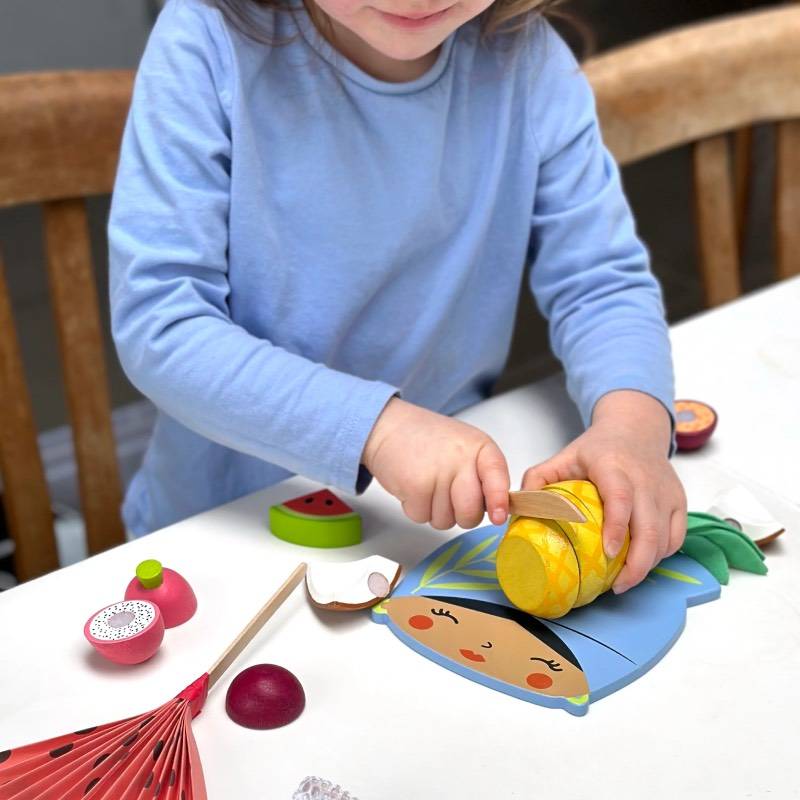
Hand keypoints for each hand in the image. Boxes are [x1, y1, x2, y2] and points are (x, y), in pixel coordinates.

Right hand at [362, 398, 509, 529]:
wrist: (389, 427)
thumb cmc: (428, 440)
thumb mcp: (465, 448)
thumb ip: (483, 475)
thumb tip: (496, 510)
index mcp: (478, 446)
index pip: (497, 476)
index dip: (498, 500)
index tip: (498, 517)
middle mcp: (460, 458)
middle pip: (471, 512)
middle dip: (461, 516)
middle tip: (450, 498)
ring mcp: (437, 472)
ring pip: (446, 521)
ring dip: (435, 511)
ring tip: (428, 484)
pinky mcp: (415, 486)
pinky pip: (422, 517)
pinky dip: (416, 508)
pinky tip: (414, 486)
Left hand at [520, 390, 686, 592]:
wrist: (636, 428)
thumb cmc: (598, 448)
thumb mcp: (563, 456)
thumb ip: (538, 478)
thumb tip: (518, 507)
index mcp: (612, 465)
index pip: (619, 497)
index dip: (615, 527)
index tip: (608, 553)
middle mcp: (644, 479)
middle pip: (649, 527)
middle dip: (636, 563)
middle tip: (616, 585)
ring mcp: (665, 491)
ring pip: (665, 537)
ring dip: (646, 564)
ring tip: (624, 579)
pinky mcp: (679, 500)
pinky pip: (676, 537)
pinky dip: (661, 555)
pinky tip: (641, 563)